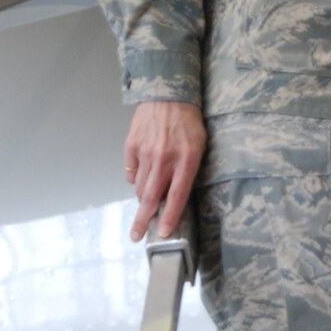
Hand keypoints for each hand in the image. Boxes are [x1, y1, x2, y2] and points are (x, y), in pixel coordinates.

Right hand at [124, 100, 206, 241]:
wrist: (168, 94)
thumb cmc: (188, 122)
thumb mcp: (199, 146)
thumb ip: (187, 171)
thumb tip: (173, 195)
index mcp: (186, 160)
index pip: (177, 196)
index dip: (170, 218)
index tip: (164, 233)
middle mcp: (165, 159)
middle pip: (150, 198)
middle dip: (143, 220)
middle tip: (136, 235)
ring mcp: (146, 152)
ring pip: (140, 187)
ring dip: (142, 199)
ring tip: (145, 204)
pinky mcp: (132, 146)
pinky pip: (131, 172)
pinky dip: (135, 178)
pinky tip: (142, 176)